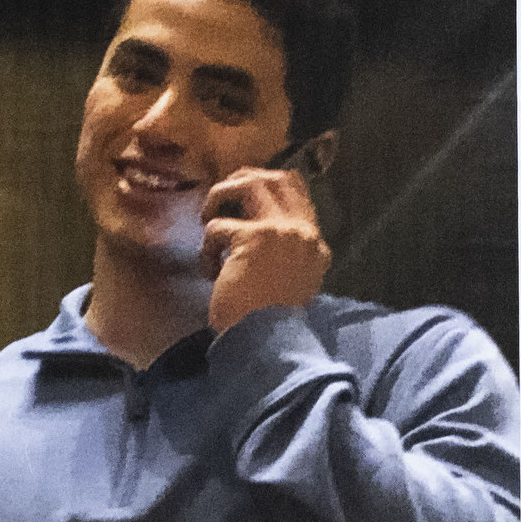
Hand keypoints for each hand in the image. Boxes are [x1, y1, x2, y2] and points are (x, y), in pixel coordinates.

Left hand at [199, 166, 332, 332]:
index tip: (245, 199)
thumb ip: (286, 254)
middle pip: (277, 178)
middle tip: (223, 197)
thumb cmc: (274, 322)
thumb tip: (255, 234)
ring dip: (222, 195)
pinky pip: (218, 227)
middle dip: (245, 180)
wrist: (269, 343)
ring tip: (208, 218)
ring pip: (250, 184)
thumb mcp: (293, 282)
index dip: (268, 188)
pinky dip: (206, 249)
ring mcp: (279, 230)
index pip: (299, 192)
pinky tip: (209, 271)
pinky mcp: (252, 239)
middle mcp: (302, 231)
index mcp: (314, 243)